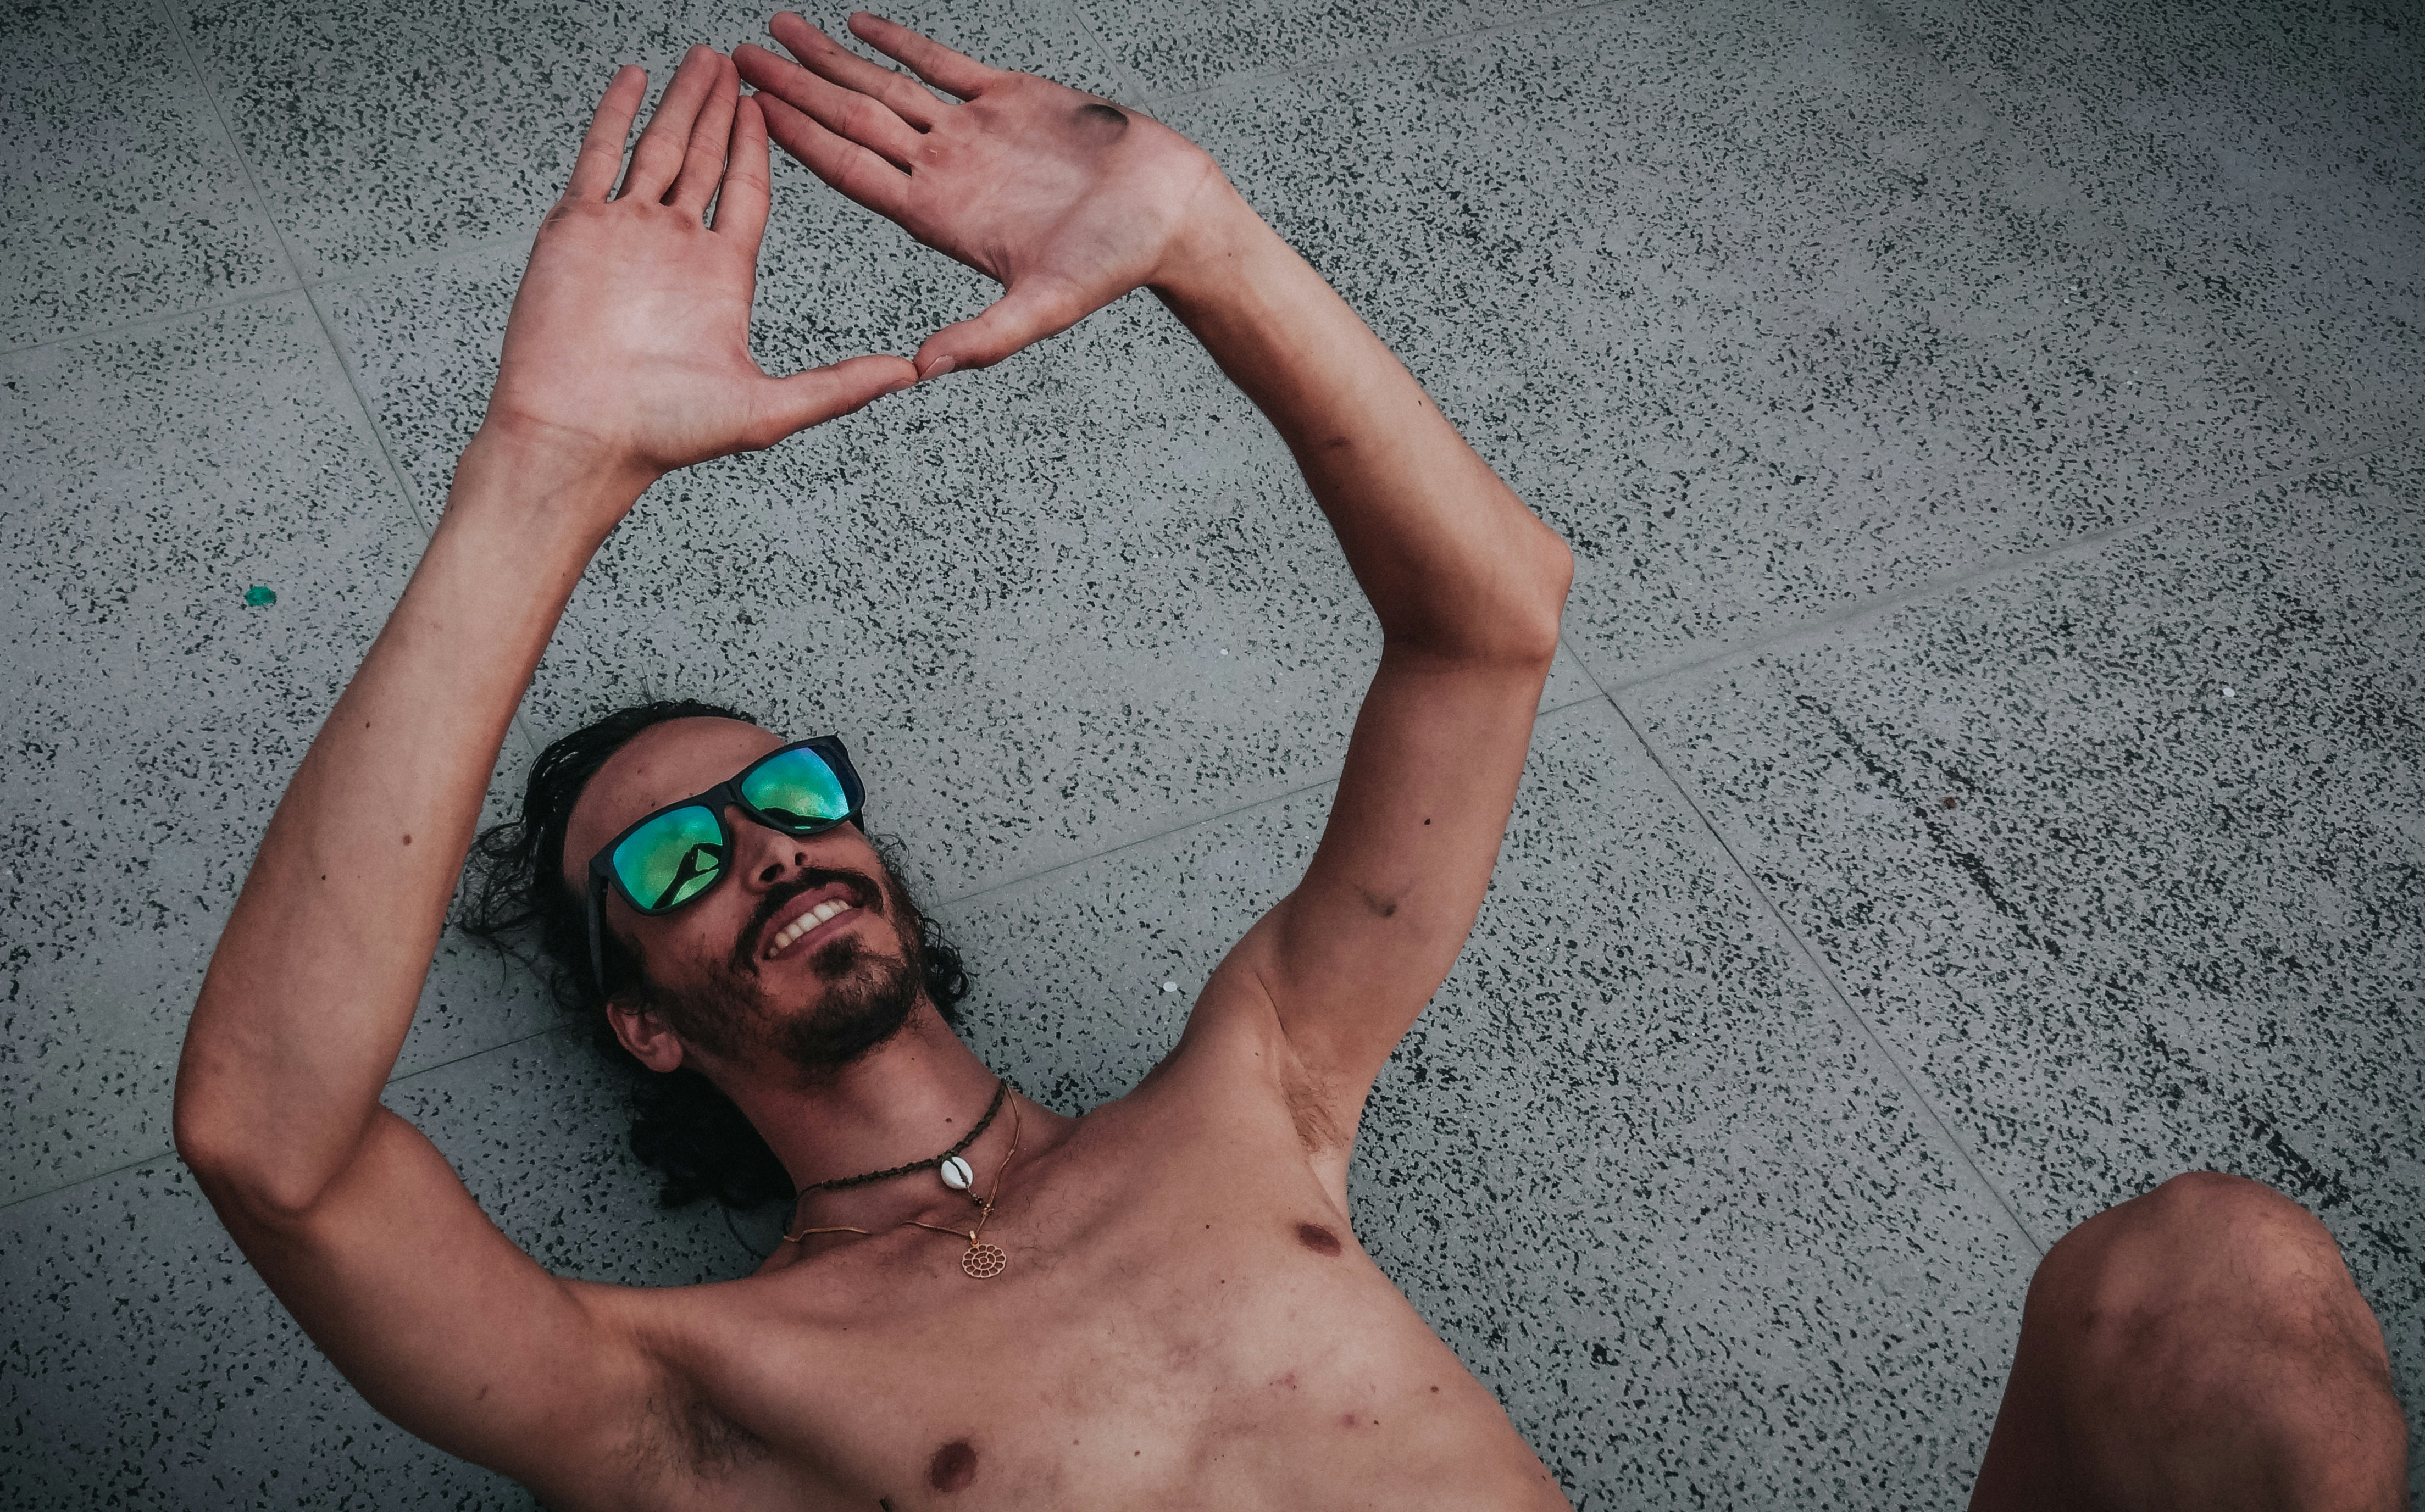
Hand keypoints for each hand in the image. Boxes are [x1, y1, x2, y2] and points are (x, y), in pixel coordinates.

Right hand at [482, 47, 917, 500]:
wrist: (580, 438)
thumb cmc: (663, 434)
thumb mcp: (768, 409)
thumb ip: (841, 386)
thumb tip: (911, 375)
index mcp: (721, 277)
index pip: (749, 192)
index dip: (762, 147)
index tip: (773, 106)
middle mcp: (676, 248)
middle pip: (708, 158)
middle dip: (724, 109)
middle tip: (741, 60)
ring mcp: (626, 232)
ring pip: (659, 145)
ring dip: (682, 101)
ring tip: (702, 57)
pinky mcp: (578, 227)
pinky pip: (599, 156)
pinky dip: (615, 113)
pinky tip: (634, 78)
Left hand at [735, 13, 1238, 377]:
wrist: (1173, 214)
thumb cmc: (1116, 264)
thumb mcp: (1045, 308)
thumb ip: (984, 337)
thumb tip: (922, 368)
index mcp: (940, 217)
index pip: (851, 172)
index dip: (799, 140)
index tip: (748, 111)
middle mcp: (944, 171)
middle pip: (851, 122)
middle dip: (794, 88)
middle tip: (736, 56)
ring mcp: (972, 132)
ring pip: (885, 87)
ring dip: (831, 60)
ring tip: (779, 27)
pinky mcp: (1008, 96)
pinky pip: (941, 64)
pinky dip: (899, 42)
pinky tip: (857, 25)